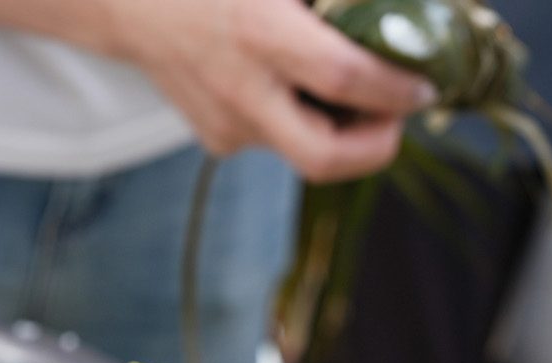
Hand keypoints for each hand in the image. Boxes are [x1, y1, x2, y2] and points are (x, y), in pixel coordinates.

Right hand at [106, 0, 432, 179]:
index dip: (396, 89)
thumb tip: (399, 5)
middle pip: (324, 157)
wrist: (126, 0)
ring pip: (304, 148)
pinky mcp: (217, 138)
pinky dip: (303, 117)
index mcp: (259, 35)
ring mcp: (225, 123)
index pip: (347, 81)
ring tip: (350, 85)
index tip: (424, 84)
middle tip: (396, 115)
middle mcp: (241, 91)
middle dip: (376, 147)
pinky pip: (278, 138)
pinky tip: (296, 83)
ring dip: (341, 126)